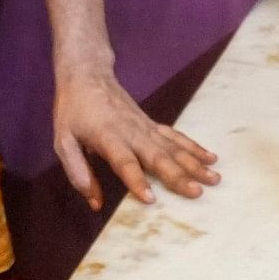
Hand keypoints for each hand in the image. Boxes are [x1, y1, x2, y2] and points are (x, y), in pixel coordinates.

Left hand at [53, 66, 220, 209]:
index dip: (136, 180)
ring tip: (215, 177)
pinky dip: (194, 147)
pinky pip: (176, 136)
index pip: (124, 162)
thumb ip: (78, 172)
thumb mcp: (63, 141)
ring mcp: (145, 127)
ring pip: (173, 147)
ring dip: (195, 163)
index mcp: (107, 137)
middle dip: (178, 176)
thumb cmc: (72, 111)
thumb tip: (95, 204)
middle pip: (158, 156)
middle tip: (197, 192)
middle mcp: (131, 132)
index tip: (151, 199)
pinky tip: (210, 158)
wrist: (87, 76)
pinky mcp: (152, 124)